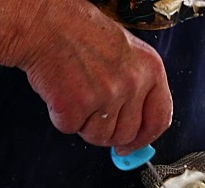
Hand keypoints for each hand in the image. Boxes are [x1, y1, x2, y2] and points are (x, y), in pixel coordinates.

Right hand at [18, 2, 171, 154]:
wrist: (45, 23)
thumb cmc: (79, 32)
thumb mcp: (123, 53)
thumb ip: (135, 89)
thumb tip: (134, 130)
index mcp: (150, 69)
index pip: (159, 119)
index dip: (144, 139)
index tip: (132, 146)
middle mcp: (132, 83)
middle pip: (126, 134)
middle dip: (106, 130)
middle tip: (91, 111)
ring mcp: (105, 96)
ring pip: (98, 136)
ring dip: (83, 123)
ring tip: (75, 92)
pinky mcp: (76, 106)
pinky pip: (70, 128)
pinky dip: (61, 116)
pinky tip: (61, 92)